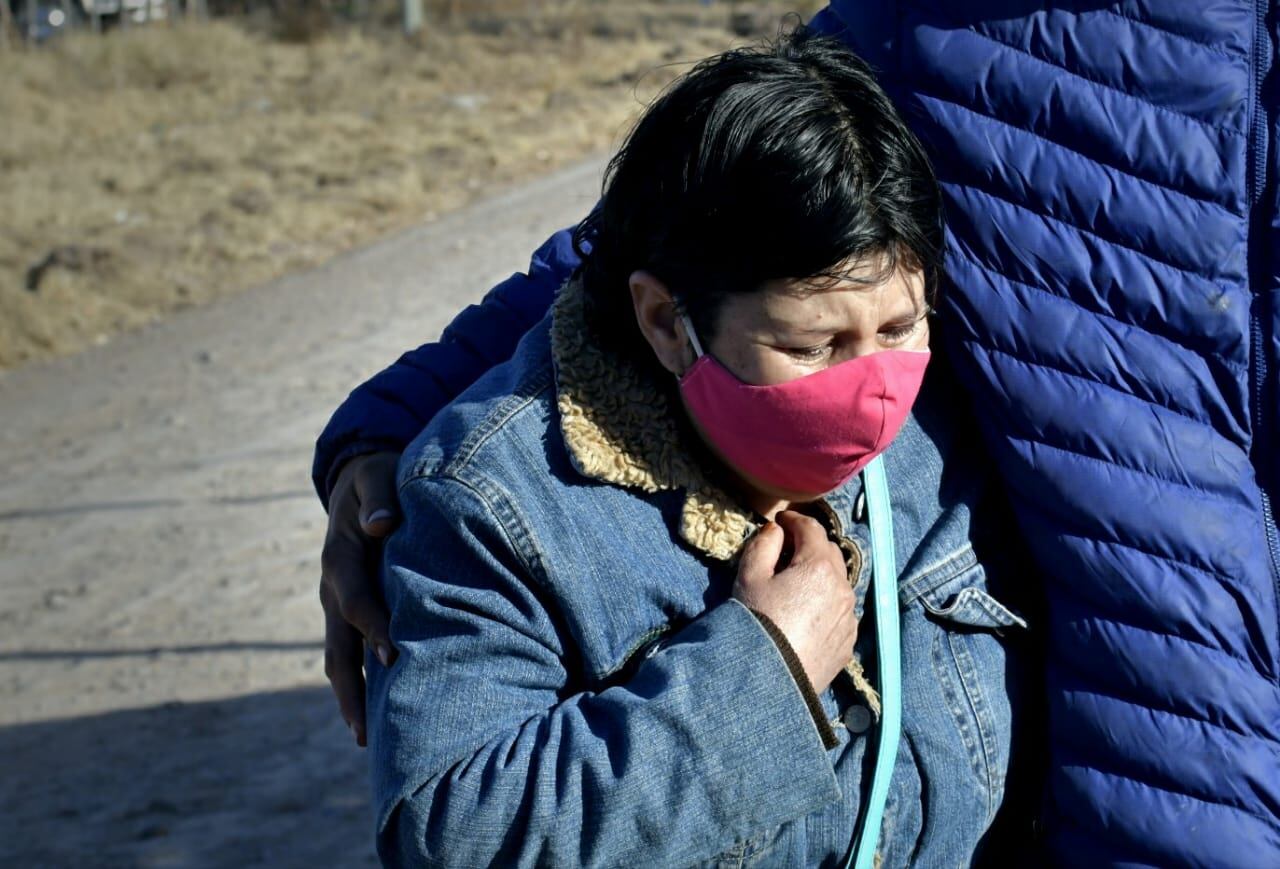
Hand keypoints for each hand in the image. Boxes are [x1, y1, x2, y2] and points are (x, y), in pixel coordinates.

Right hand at [319, 450, 401, 745]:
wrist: (358, 481)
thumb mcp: (378, 476)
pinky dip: (359, 685)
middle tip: (366, 731)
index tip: (392, 654)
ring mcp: (335, 605)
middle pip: (336, 647)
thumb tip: (383, 526)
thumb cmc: (378, 479)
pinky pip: (348, 654)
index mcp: (340, 557)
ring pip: (337, 659)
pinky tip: (378, 716)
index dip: (371, 626)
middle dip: (350, 689)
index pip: (354, 599)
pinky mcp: (348, 613)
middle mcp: (332, 588)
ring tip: (365, 741)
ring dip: (349, 699)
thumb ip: (381, 498)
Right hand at [732, 511, 856, 693]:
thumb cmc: (756, 622)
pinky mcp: (848, 641)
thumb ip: (764, 544)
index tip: (781, 520)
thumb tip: (776, 530)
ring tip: (798, 583)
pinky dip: (827, 603)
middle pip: (829, 553)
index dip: (794, 520)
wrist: (769, 678)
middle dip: (809, 546)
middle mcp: (842, 587)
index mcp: (819, 566)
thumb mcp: (749, 576)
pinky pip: (840, 611)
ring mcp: (849, 616)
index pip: (811, 529)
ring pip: (838, 583)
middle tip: (787, 549)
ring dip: (821, 575)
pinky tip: (807, 613)